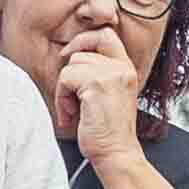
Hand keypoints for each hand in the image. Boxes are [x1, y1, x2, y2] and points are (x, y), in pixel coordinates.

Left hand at [48, 18, 144, 148]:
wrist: (116, 153)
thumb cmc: (109, 130)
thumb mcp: (109, 93)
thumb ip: (99, 72)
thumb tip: (71, 56)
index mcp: (126, 68)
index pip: (106, 35)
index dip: (84, 40)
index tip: (70, 55)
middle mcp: (121, 68)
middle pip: (80, 53)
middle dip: (70, 76)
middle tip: (73, 100)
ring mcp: (110, 75)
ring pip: (70, 66)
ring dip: (65, 90)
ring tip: (73, 110)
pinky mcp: (96, 85)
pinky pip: (65, 79)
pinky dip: (61, 99)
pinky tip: (70, 115)